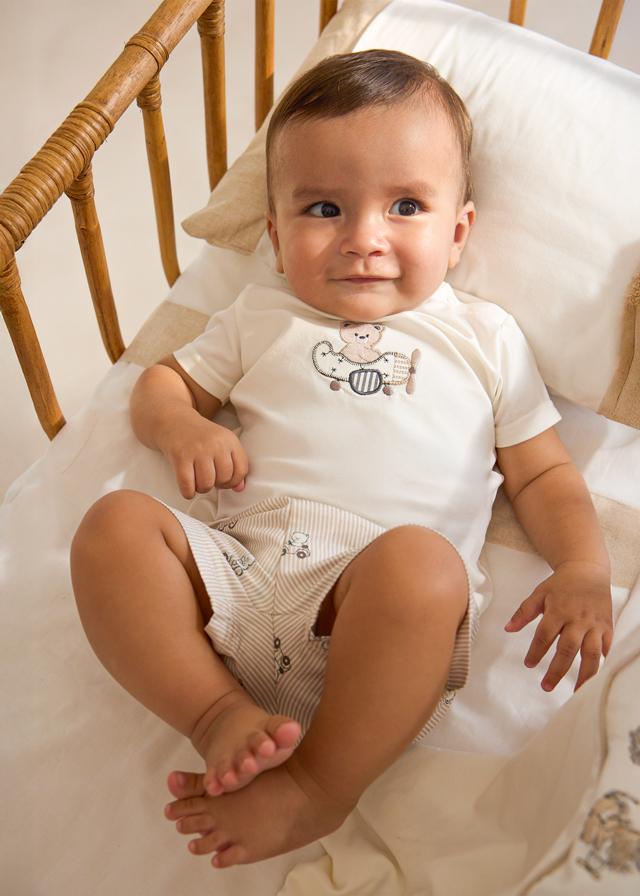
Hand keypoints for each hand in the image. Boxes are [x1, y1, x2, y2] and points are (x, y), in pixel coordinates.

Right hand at [156, 409, 248, 498]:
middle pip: (224, 478)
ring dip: (202, 488)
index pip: (241, 470)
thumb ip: (234, 464)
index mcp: (229, 439)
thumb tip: (239, 488)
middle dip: (217, 485)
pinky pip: (188, 485)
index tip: (225, 481)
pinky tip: (188, 487)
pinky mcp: (180, 457)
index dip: (234, 481)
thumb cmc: (199, 436)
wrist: (174, 421)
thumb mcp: (221, 443)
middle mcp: (215, 443)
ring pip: (207, 484)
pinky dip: (188, 492)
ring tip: (198, 481)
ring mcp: (198, 450)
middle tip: (209, 479)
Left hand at [504, 560, 612, 692]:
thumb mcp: (539, 594)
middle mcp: (578, 619)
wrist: (587, 570)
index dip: (536, 652)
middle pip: (568, 649)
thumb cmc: (560, 584)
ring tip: (576, 692)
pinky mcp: (607, 626)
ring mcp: (595, 624)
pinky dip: (602, 662)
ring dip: (584, 675)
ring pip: (591, 654)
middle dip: (557, 670)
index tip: (528, 665)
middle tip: (546, 686)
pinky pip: (606, 647)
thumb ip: (523, 612)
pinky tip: (594, 676)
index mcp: (558, 610)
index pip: (545, 636)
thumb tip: (508, 629)